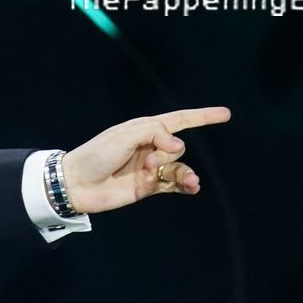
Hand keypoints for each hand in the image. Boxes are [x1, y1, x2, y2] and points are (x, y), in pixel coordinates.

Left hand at [57, 106, 230, 213]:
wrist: (77, 183)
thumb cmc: (97, 154)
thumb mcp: (125, 135)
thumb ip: (156, 133)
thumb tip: (179, 147)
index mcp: (144, 129)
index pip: (180, 120)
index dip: (202, 117)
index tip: (225, 114)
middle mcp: (149, 147)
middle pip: (176, 146)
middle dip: (166, 153)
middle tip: (145, 162)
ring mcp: (149, 168)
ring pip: (179, 167)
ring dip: (185, 174)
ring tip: (189, 182)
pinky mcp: (147, 187)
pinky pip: (174, 185)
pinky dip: (185, 185)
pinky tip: (193, 187)